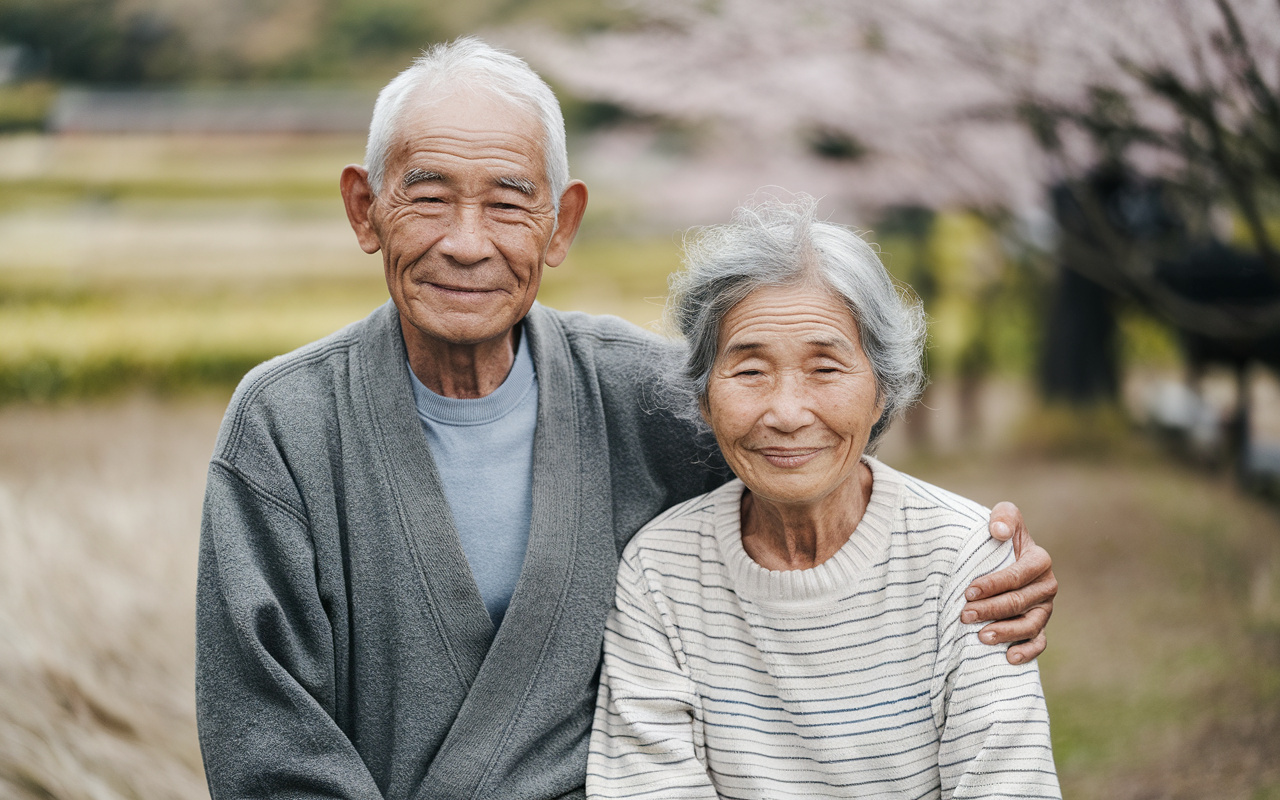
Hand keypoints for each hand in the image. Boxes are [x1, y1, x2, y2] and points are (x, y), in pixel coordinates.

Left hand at [962, 501, 1056, 664]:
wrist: (1002, 557)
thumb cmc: (998, 537)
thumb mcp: (1003, 518)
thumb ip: (1004, 517)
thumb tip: (998, 532)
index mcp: (1039, 561)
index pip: (1015, 576)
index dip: (992, 585)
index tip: (968, 592)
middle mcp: (1046, 586)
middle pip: (1018, 602)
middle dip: (990, 610)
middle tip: (964, 615)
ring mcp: (1044, 609)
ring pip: (1029, 626)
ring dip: (1006, 633)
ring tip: (981, 637)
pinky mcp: (1040, 626)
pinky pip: (1039, 643)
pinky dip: (1027, 652)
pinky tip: (1008, 658)